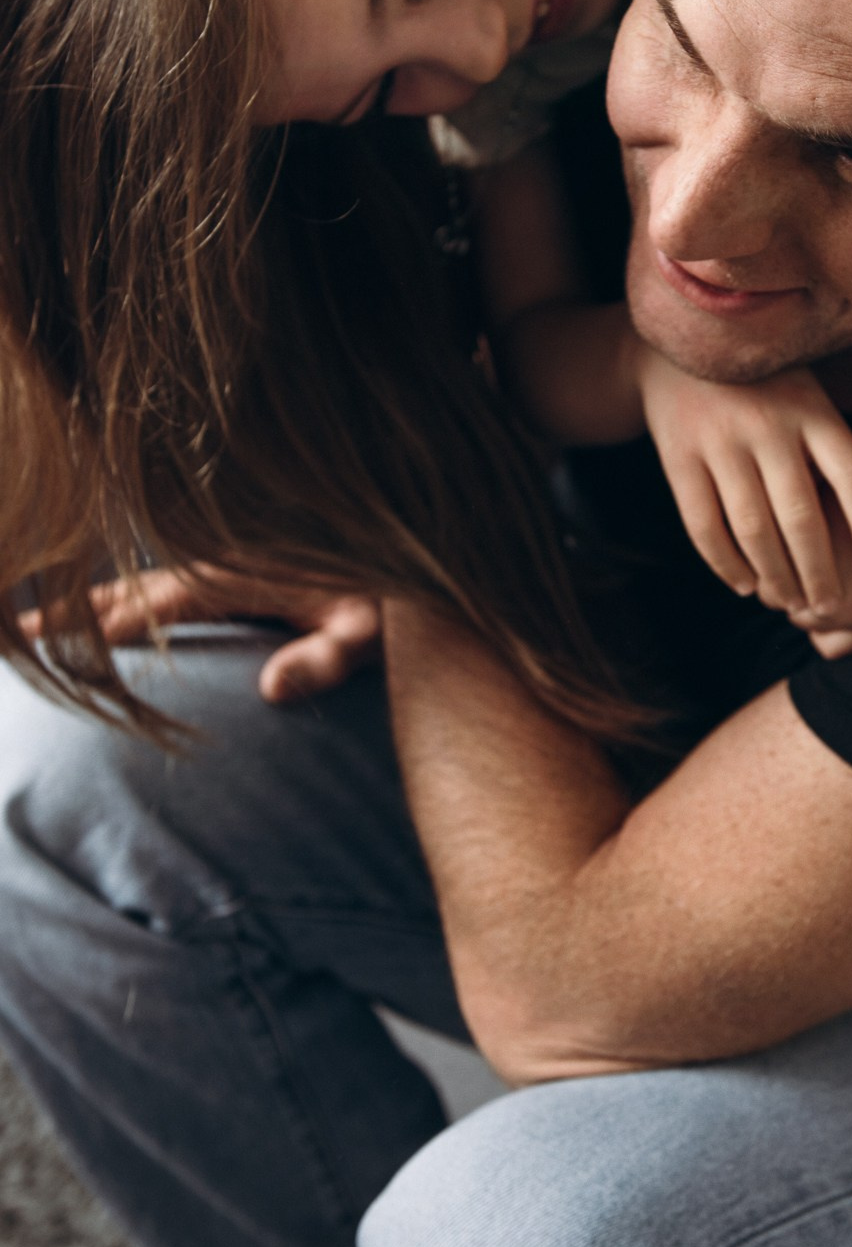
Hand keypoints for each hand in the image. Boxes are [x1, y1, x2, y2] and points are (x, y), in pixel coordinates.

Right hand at [20, 566, 381, 704]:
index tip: (64, 646)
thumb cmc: (397, 601)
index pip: (164, 601)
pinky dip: (132, 594)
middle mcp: (230, 558)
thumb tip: (272, 687)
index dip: (115, 624)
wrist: (418, 566)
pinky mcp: (243, 566)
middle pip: (140, 585)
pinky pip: (172, 579)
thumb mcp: (370, 633)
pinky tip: (112, 613)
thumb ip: (326, 657)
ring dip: (99, 601)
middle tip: (28, 635)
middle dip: (82, 610)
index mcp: (247, 571)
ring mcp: (233, 560)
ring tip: (46, 625)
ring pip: (150, 579)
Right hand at [637, 348, 851, 615]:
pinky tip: (745, 585)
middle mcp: (768, 426)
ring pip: (753, 528)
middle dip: (819, 571)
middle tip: (830, 606)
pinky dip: (725, 563)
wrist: (677, 345)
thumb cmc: (763, 383)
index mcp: (811, 409)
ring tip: (790, 602)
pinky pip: (704, 523)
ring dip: (775, 575)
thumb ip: (828, 448)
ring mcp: (720, 442)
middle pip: (802, 516)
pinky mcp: (679, 457)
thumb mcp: (806, 394)